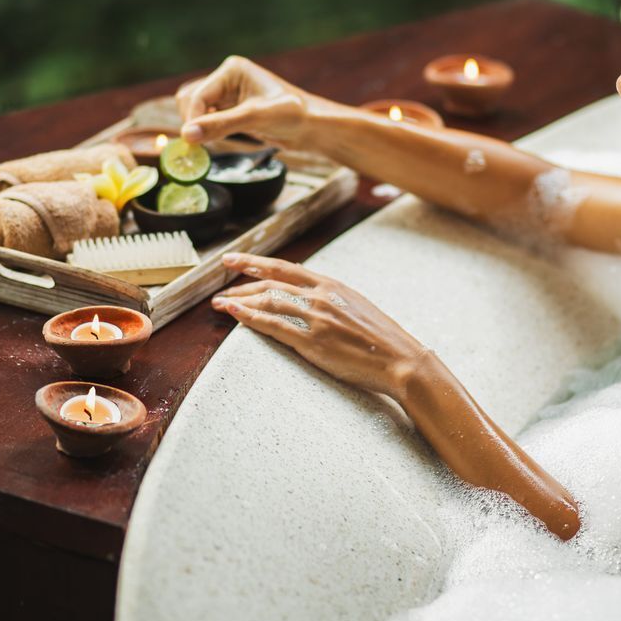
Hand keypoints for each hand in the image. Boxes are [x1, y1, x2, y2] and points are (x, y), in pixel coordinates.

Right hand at [175, 55, 315, 148]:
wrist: (313, 127)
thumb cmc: (292, 116)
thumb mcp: (255, 118)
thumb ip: (220, 125)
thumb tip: (186, 134)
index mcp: (232, 70)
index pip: (197, 95)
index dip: (192, 119)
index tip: (192, 143)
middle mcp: (226, 79)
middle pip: (189, 100)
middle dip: (193, 122)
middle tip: (200, 146)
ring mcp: (228, 95)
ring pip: (195, 111)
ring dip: (198, 127)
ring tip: (211, 143)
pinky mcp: (231, 110)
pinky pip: (207, 120)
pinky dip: (207, 132)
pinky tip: (217, 141)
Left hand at [210, 251, 432, 403]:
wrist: (400, 359)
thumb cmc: (383, 340)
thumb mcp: (357, 308)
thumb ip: (332, 301)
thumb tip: (312, 301)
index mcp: (333, 285)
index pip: (286, 268)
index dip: (257, 262)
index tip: (236, 261)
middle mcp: (321, 296)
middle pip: (271, 282)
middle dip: (241, 282)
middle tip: (220, 285)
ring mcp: (315, 317)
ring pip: (267, 300)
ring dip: (239, 301)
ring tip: (219, 304)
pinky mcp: (312, 341)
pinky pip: (272, 324)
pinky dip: (248, 317)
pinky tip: (233, 314)